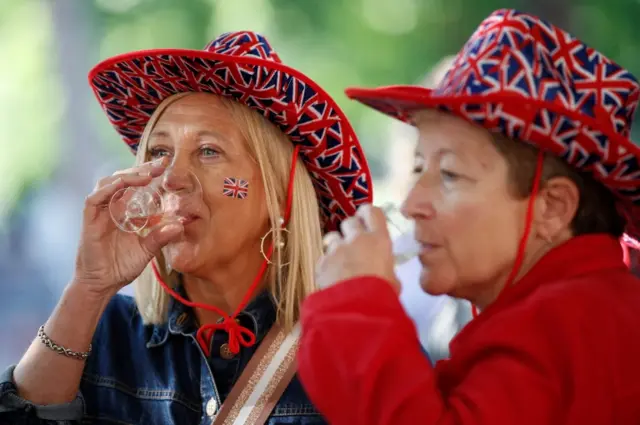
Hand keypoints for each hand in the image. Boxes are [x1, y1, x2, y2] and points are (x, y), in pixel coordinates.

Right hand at [73, 158, 183, 298]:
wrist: (102, 283)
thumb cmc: (122, 265)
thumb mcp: (147, 250)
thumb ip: (161, 237)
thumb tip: (179, 225)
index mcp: (126, 211)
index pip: (137, 185)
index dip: (149, 173)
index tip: (166, 166)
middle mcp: (112, 207)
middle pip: (124, 179)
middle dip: (141, 169)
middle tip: (160, 165)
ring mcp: (100, 212)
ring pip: (108, 183)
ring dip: (127, 177)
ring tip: (146, 176)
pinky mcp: (89, 220)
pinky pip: (94, 199)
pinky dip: (107, 190)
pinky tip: (121, 185)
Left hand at [316, 204, 399, 290]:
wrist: (357, 308)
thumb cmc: (382, 294)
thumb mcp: (393, 281)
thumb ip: (386, 270)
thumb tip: (385, 273)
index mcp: (379, 240)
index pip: (371, 212)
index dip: (368, 214)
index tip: (367, 220)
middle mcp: (356, 239)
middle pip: (349, 221)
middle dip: (350, 230)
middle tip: (354, 244)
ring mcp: (336, 249)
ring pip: (332, 237)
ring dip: (336, 246)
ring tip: (340, 262)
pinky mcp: (322, 262)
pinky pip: (324, 258)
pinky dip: (327, 265)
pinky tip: (331, 278)